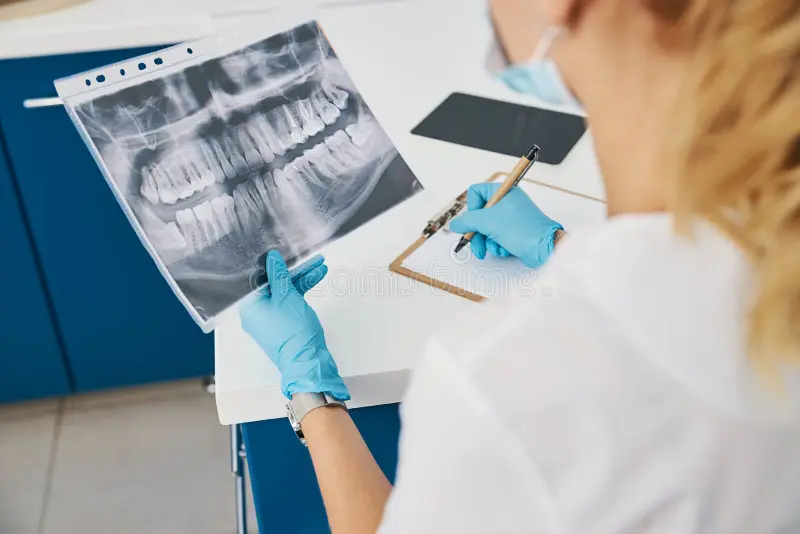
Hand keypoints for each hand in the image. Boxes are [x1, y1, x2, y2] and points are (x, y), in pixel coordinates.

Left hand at [240, 250, 349, 400]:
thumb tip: (272, 258)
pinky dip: (301, 291)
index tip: (283, 251)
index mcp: (249, 306)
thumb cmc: (293, 333)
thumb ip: (279, 275)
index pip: (257, 277)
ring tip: (319, 266)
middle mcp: (256, 312)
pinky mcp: (283, 322)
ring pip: (285, 291)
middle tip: (309, 259)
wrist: (308, 361)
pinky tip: (315, 278)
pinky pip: (290, 301)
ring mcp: (270, 318)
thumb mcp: (286, 296)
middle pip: (273, 283)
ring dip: (301, 279)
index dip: (271, 262)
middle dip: (294, 270)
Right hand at [449, 183, 562, 267]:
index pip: (476, 192)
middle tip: (475, 244)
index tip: (474, 220)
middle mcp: (507, 202)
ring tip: (495, 248)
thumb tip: (455, 224)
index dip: (471, 207)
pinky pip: (496, 237)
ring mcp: (511, 218)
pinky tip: (504, 250)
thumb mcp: (488, 222)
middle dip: (477, 232)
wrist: (545, 248)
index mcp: (503, 192)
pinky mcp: (514, 232)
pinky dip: (497, 246)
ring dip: (487, 241)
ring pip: (486, 229)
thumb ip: (467, 221)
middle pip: (479, 215)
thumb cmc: (522, 230)